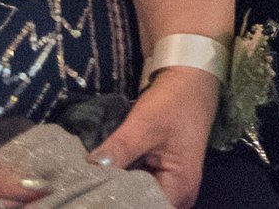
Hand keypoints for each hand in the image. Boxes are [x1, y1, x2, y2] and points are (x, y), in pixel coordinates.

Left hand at [92, 67, 217, 206]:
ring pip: (139, 200)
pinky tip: (104, 177)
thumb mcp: (144, 124)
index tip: (89, 193)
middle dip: (113, 198)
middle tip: (86, 187)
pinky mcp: (166, 179)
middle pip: (141, 206)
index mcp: (180, 188)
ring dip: (116, 192)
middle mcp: (180, 196)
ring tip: (91, 183)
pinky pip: (141, 190)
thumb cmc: (174, 102)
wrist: (192, 82)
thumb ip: (119, 150)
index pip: (141, 207)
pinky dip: (122, 185)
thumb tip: (88, 170)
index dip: (115, 203)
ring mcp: (174, 188)